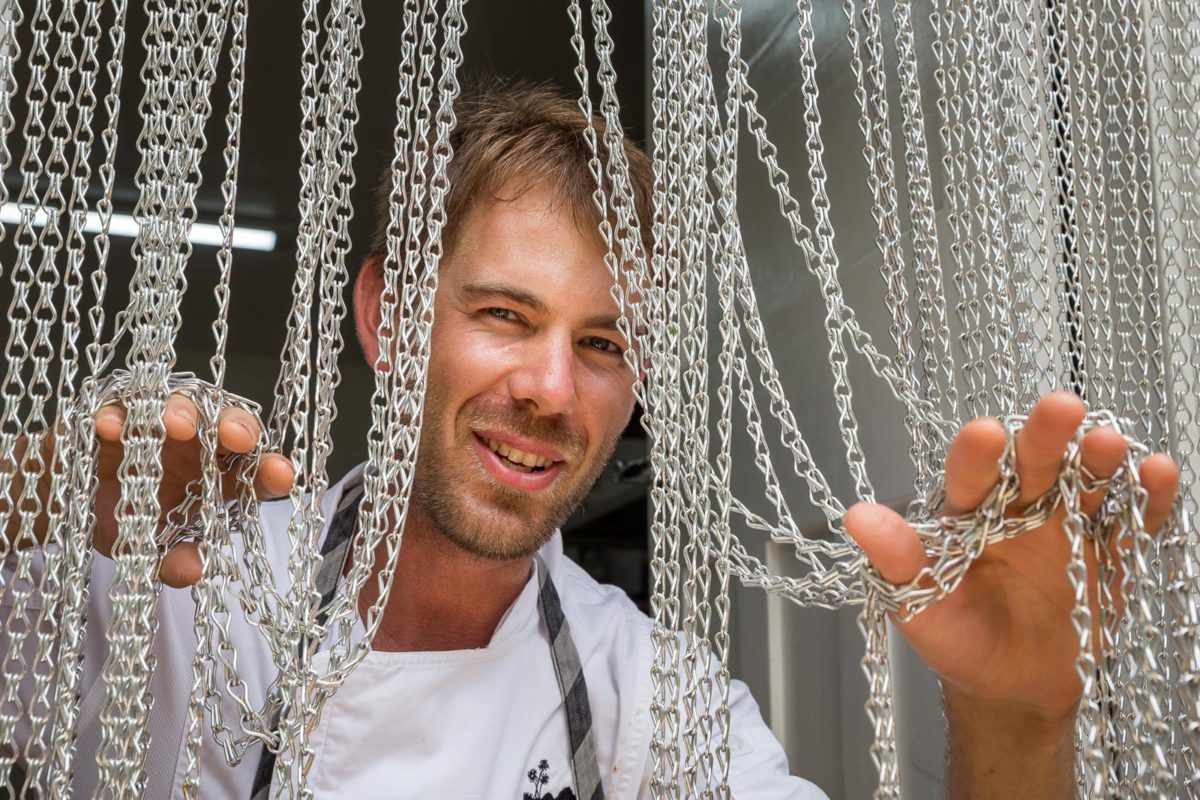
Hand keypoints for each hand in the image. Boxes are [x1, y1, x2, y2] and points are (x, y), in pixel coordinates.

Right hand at [93, 392, 294, 587]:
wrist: (76, 496)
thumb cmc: (127, 516)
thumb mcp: (149, 546)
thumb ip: (173, 560)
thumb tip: (193, 571)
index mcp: (219, 473)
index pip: (255, 467)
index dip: (270, 470)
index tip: (281, 476)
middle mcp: (197, 441)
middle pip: (228, 423)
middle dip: (237, 426)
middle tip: (238, 438)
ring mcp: (159, 419)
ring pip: (180, 403)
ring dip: (181, 411)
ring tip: (179, 426)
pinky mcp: (115, 409)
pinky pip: (118, 405)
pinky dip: (116, 414)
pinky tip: (111, 427)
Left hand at [844, 391, 1178, 719]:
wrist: (1011, 686)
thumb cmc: (958, 639)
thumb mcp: (921, 604)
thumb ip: (898, 561)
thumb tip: (858, 518)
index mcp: (968, 515)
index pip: (971, 474)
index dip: (977, 454)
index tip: (984, 434)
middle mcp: (1018, 508)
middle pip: (1033, 462)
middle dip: (1044, 434)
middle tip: (1060, 406)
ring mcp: (1067, 525)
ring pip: (1085, 479)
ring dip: (1097, 457)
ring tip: (1108, 440)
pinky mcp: (1109, 551)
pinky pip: (1130, 518)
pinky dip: (1146, 495)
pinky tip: (1156, 470)